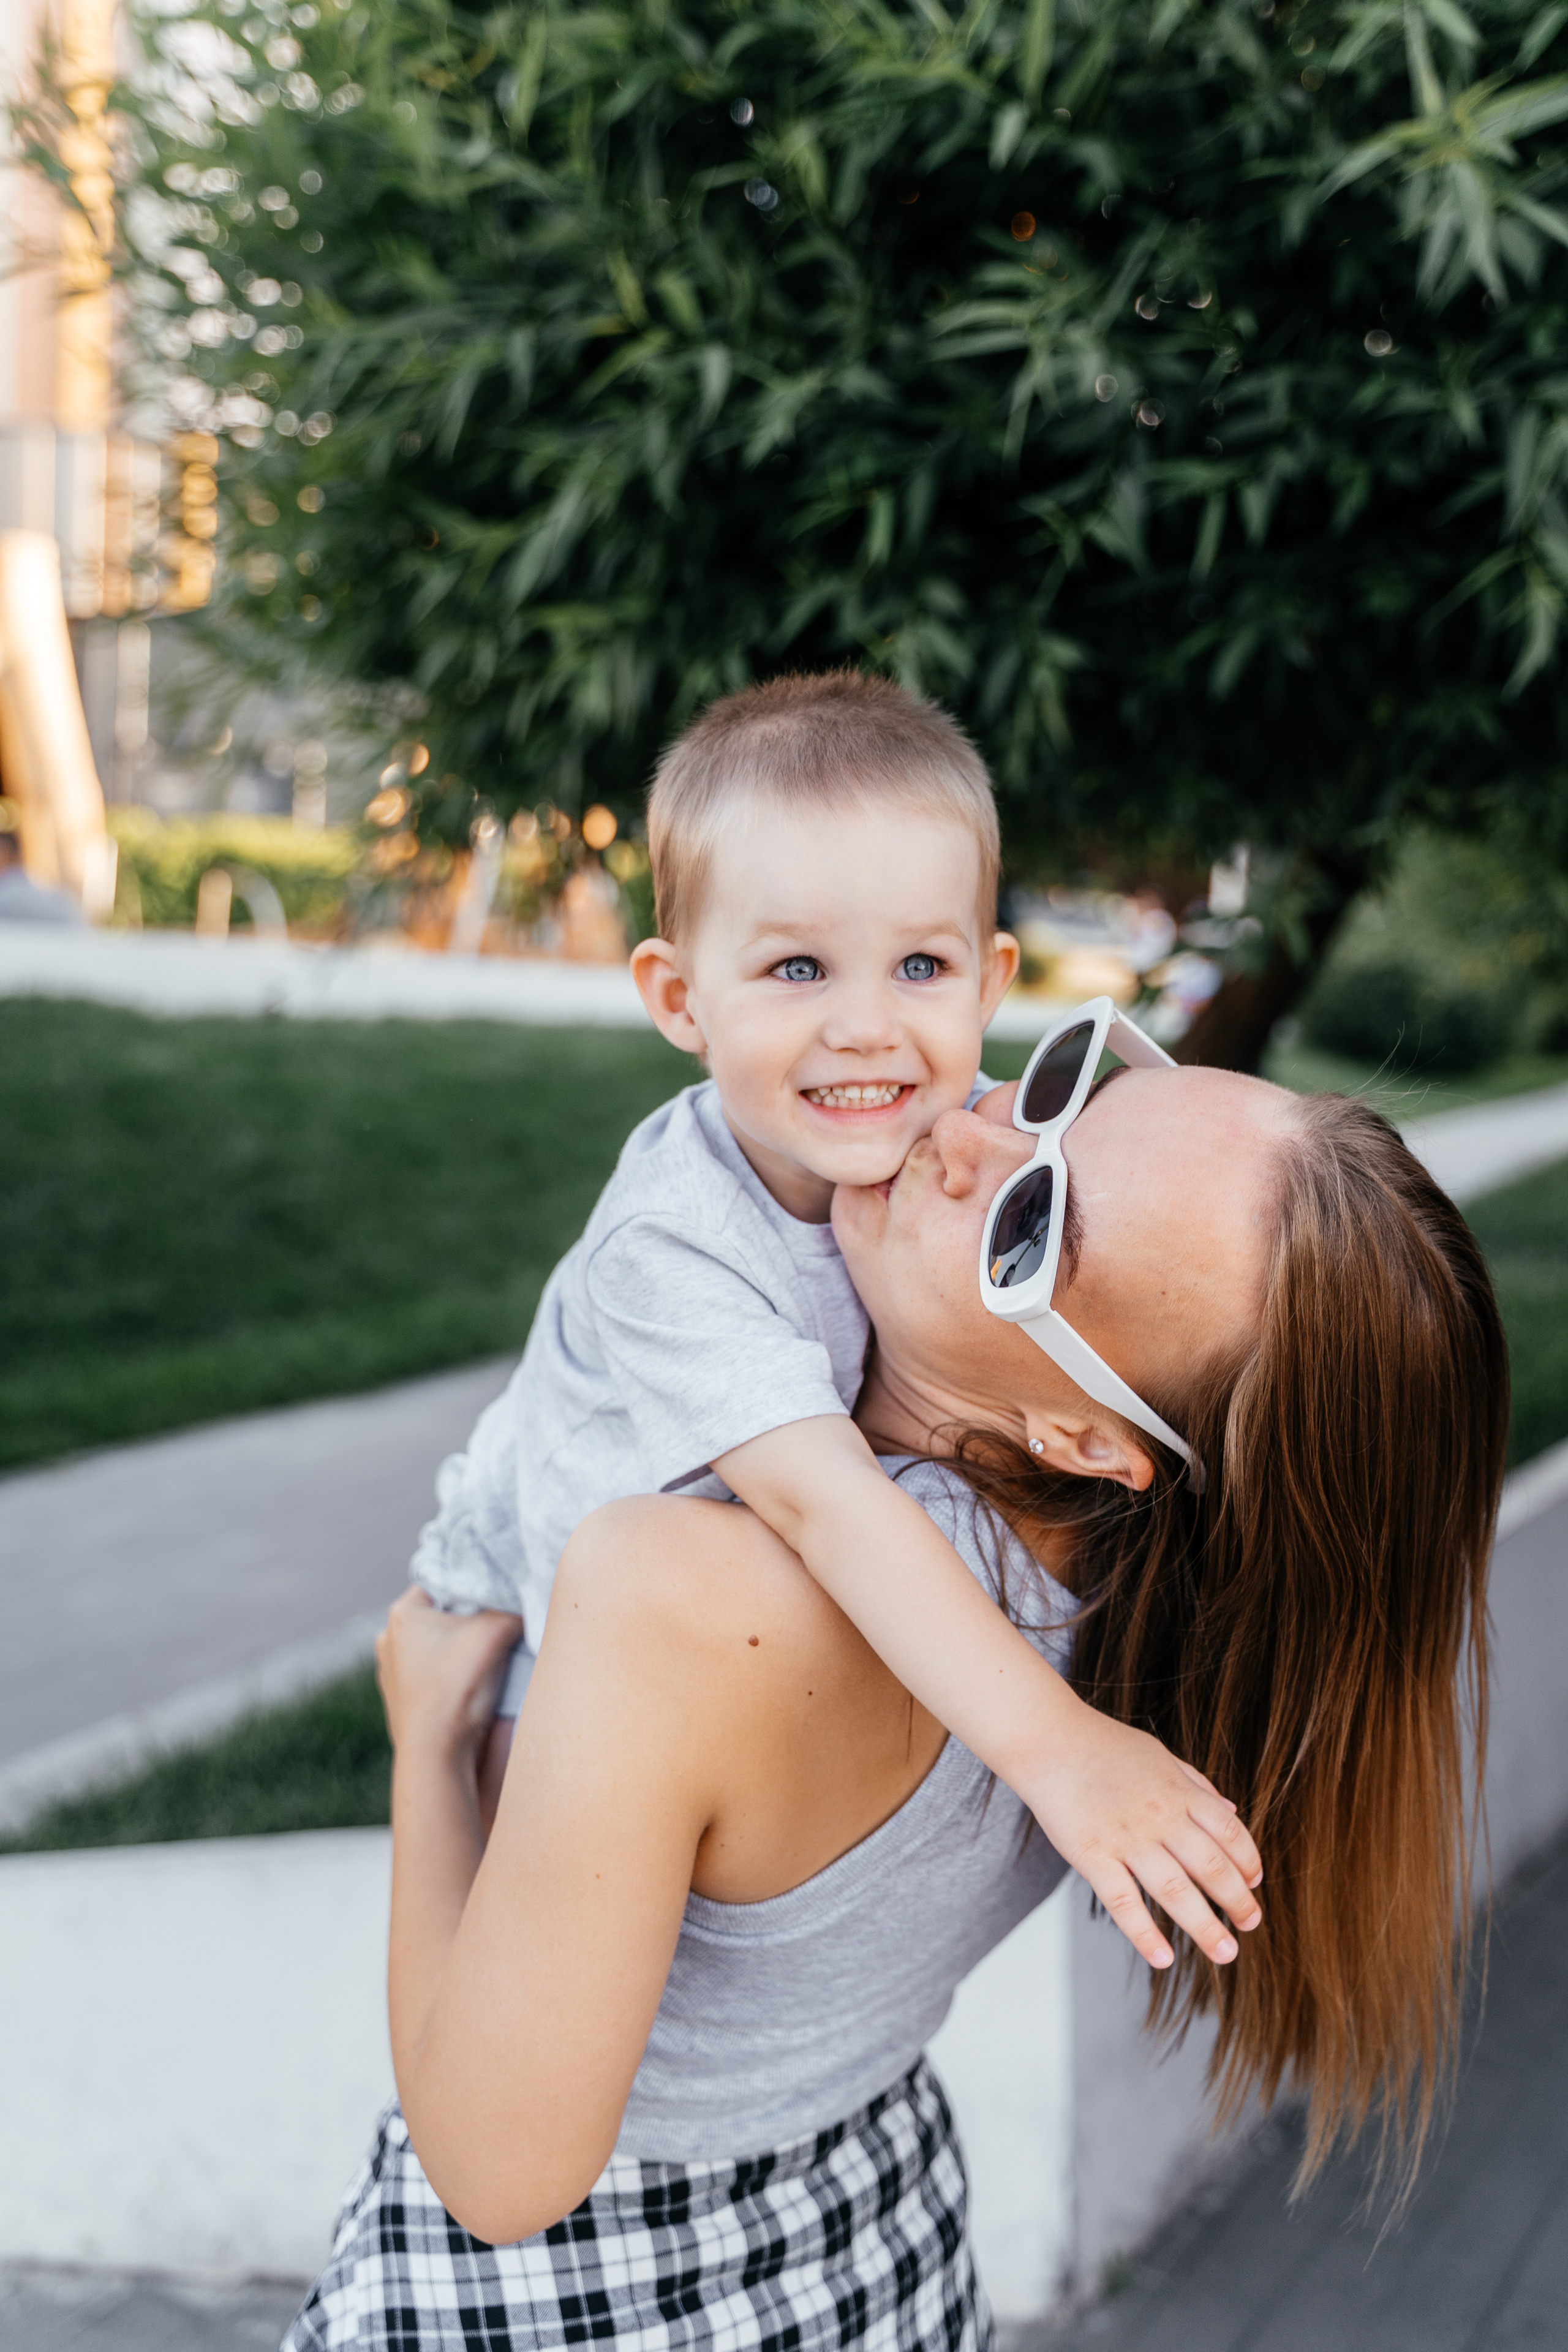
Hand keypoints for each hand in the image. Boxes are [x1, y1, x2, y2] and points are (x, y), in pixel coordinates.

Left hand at [376, 1587, 523, 1765]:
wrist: (436, 1752)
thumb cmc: (457, 1686)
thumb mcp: (495, 1632)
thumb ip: (511, 1608)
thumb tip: (523, 1601)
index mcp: (403, 1614)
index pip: (443, 1580)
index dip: (473, 1586)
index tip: (495, 1598)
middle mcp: (389, 1639)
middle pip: (442, 1615)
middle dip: (469, 1620)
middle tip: (496, 1627)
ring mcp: (391, 1672)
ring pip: (436, 1647)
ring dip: (460, 1651)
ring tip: (485, 1662)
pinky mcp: (400, 1700)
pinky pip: (431, 1675)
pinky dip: (450, 1676)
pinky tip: (470, 1686)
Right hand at [1021, 1703, 1263, 1970]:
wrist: (1047, 1738)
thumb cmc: (1103, 1746)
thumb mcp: (1160, 1755)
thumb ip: (1197, 1783)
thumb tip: (1232, 1811)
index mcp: (1179, 1791)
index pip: (1230, 1831)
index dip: (1248, 1861)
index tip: (1254, 1883)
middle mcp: (1160, 1816)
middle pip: (1211, 1866)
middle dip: (1238, 1902)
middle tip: (1250, 1925)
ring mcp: (1126, 1837)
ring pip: (1176, 1890)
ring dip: (1206, 1926)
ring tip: (1225, 1952)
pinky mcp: (1092, 1855)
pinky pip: (1123, 1901)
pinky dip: (1144, 1933)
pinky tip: (1163, 1958)